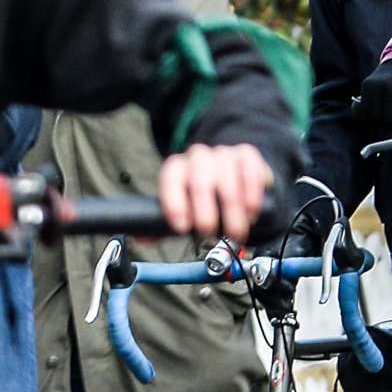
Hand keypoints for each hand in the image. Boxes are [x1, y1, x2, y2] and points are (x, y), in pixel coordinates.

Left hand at [157, 143, 273, 239]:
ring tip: (235, 232)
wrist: (236, 175)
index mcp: (177, 168)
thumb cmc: (206, 197)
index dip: (174, 203)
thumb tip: (140, 237)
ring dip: (232, 210)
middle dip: (204, 212)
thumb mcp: (185, 208)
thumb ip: (162, 223)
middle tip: (210, 233)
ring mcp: (223, 154)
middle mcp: (197, 157)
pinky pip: (250, 171)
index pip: (169, 179)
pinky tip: (251, 212)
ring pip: (226, 179)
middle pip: (199, 181)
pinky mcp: (247, 156)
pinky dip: (251, 195)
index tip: (181, 227)